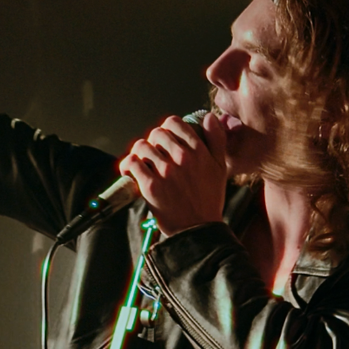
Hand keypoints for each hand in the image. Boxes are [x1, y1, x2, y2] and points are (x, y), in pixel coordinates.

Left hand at [117, 114, 228, 232]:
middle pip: (156, 133)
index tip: (165, 139)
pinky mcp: (151, 186)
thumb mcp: (220, 167)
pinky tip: (130, 171)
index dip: (167, 128)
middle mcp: (182, 158)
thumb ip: (216, 140)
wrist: (198, 230)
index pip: (175, 123)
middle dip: (152, 141)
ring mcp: (166, 171)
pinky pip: (132, 163)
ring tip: (142, 163)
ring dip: (139, 153)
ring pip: (141, 146)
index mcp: (199, 151)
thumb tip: (209, 117)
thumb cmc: (208, 201)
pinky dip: (127, 165)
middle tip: (153, 153)